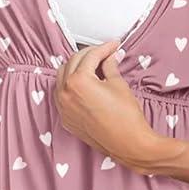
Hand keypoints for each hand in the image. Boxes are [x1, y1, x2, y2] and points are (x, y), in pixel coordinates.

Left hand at [53, 39, 172, 172]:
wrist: (127, 144)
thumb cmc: (125, 117)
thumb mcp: (118, 84)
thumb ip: (109, 66)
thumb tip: (109, 57)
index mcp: (78, 81)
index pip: (90, 56)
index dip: (104, 47)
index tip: (113, 46)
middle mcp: (65, 93)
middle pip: (73, 62)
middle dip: (89, 54)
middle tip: (105, 53)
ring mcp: (63, 107)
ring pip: (62, 77)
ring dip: (76, 67)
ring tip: (93, 66)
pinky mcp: (65, 118)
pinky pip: (61, 94)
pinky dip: (70, 84)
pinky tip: (84, 83)